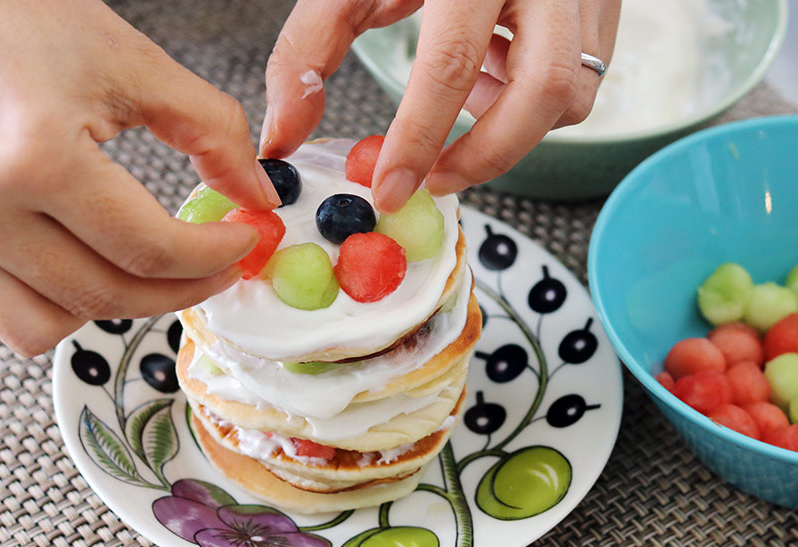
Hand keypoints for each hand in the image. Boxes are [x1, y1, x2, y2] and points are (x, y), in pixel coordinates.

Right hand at [0, 0, 280, 356]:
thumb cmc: (26, 24)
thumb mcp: (131, 64)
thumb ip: (211, 130)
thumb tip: (256, 195)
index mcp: (37, 160)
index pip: (151, 250)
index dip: (215, 255)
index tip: (243, 241)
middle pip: (108, 297)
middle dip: (182, 289)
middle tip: (218, 266)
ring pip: (49, 324)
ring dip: (114, 306)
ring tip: (153, 267)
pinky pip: (10, 315)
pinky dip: (61, 304)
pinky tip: (93, 262)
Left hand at [260, 0, 619, 212]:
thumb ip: (308, 52)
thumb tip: (283, 136)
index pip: (451, 64)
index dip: (419, 139)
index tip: (389, 189)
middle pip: (544, 91)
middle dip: (486, 155)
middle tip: (437, 179)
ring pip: (572, 94)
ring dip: (514, 125)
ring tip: (469, 104)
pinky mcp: (601, 5)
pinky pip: (583, 78)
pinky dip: (533, 101)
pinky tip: (496, 75)